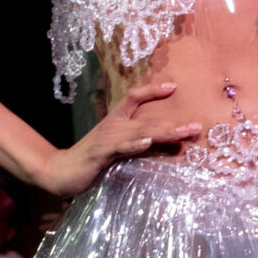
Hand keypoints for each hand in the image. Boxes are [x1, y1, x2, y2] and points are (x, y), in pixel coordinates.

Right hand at [34, 80, 205, 197]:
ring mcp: (108, 139)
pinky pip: (120, 148)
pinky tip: (147, 143)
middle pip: (147, 118)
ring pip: (141, 132)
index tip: (173, 86)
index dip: (153, 90)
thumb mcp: (113, 148)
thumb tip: (155, 145)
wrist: (60, 171)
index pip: (134, 97)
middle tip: (197, 126)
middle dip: (174, 122)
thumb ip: (132, 144)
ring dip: (164, 132)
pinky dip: (134, 145)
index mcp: (115, 121)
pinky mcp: (101, 155)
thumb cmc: (89, 161)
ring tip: (184, 132)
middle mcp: (114, 126)